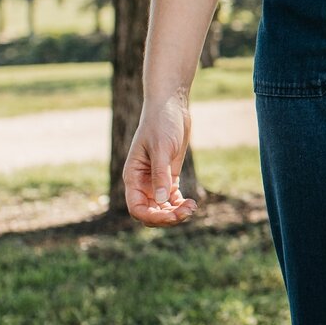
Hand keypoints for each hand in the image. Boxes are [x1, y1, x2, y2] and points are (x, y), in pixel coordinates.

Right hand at [120, 94, 196, 224]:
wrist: (171, 107)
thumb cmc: (162, 123)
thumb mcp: (161, 148)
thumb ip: (160, 174)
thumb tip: (160, 200)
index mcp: (133, 177)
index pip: (137, 208)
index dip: (153, 217)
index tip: (173, 215)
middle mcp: (141, 182)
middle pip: (150, 212)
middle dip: (167, 217)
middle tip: (188, 211)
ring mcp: (155, 180)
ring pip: (161, 207)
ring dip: (175, 213)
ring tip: (192, 207)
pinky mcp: (168, 176)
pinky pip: (170, 199)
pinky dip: (180, 205)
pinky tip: (192, 202)